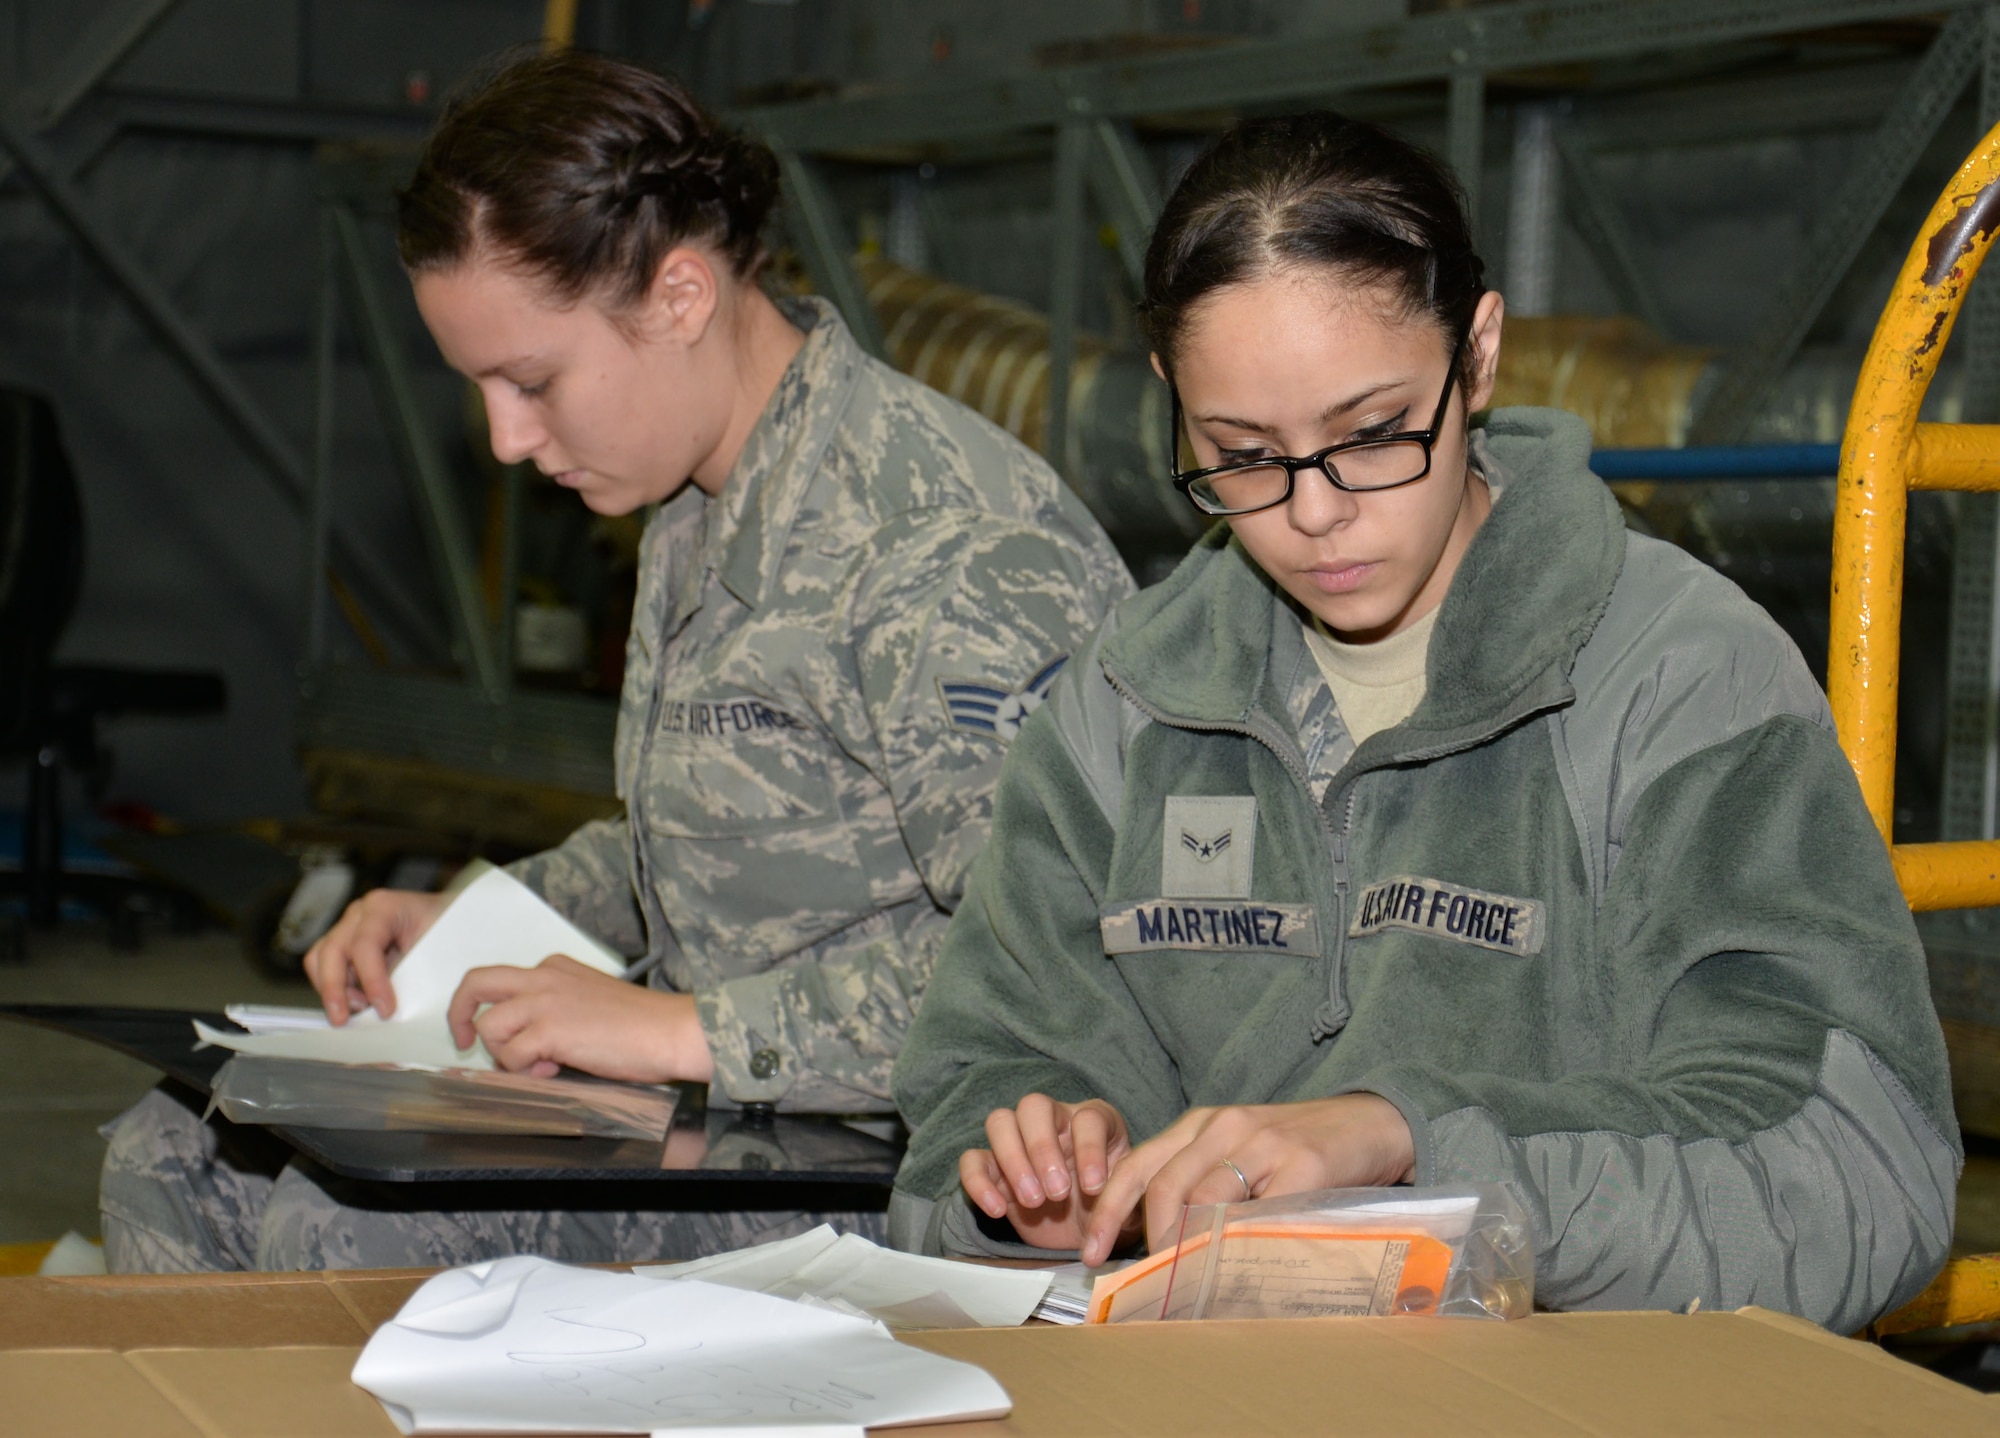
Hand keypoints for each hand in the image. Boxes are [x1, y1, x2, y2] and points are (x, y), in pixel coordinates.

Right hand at [304, 889, 447, 1022]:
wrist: (452, 922)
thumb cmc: (446, 932)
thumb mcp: (437, 948)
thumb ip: (413, 974)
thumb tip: (390, 1010)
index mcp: (385, 906)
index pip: (365, 945)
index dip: (372, 980)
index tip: (385, 1009)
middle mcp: (360, 913)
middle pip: (332, 951)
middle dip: (336, 989)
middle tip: (345, 1019)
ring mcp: (348, 927)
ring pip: (319, 959)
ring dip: (332, 989)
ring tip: (358, 1010)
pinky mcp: (343, 944)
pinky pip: (323, 967)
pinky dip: (335, 988)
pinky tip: (358, 1003)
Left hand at [445, 954, 714, 1083]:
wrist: (670, 1030)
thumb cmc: (641, 1023)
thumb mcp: (589, 998)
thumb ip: (554, 1009)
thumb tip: (527, 1042)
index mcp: (554, 967)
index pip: (500, 979)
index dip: (488, 1008)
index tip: (483, 1030)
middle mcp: (544, 976)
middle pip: (476, 983)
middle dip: (459, 1014)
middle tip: (462, 1041)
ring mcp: (545, 1001)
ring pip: (489, 1027)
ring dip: (505, 1055)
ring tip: (539, 1065)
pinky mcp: (550, 1029)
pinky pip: (512, 1055)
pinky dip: (525, 1071)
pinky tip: (554, 1069)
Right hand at [958, 1094, 1139, 1254]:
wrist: (1086, 1233)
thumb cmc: (1111, 1208)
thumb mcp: (1129, 1202)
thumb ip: (1129, 1199)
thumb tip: (1124, 1207)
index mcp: (1094, 1121)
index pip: (1088, 1117)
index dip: (1090, 1149)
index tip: (1094, 1188)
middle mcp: (1054, 1121)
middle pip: (1034, 1106)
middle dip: (1043, 1148)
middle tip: (1057, 1192)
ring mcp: (1018, 1141)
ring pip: (1000, 1122)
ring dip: (1013, 1160)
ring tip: (1033, 1202)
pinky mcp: (993, 1169)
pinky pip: (972, 1160)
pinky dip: (978, 1182)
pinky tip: (998, 1210)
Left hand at [1082, 1095, 1415, 1264]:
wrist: (1370, 1122)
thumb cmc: (1298, 1149)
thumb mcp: (1240, 1156)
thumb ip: (1203, 1185)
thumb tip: (1161, 1248)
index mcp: (1201, 1125)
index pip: (1138, 1165)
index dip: (1109, 1210)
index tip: (1093, 1252)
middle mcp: (1224, 1126)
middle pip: (1164, 1185)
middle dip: (1143, 1238)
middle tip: (1139, 1279)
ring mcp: (1264, 1142)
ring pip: (1206, 1198)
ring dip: (1187, 1248)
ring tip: (1184, 1282)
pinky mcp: (1304, 1162)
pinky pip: (1261, 1212)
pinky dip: (1240, 1245)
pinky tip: (1235, 1271)